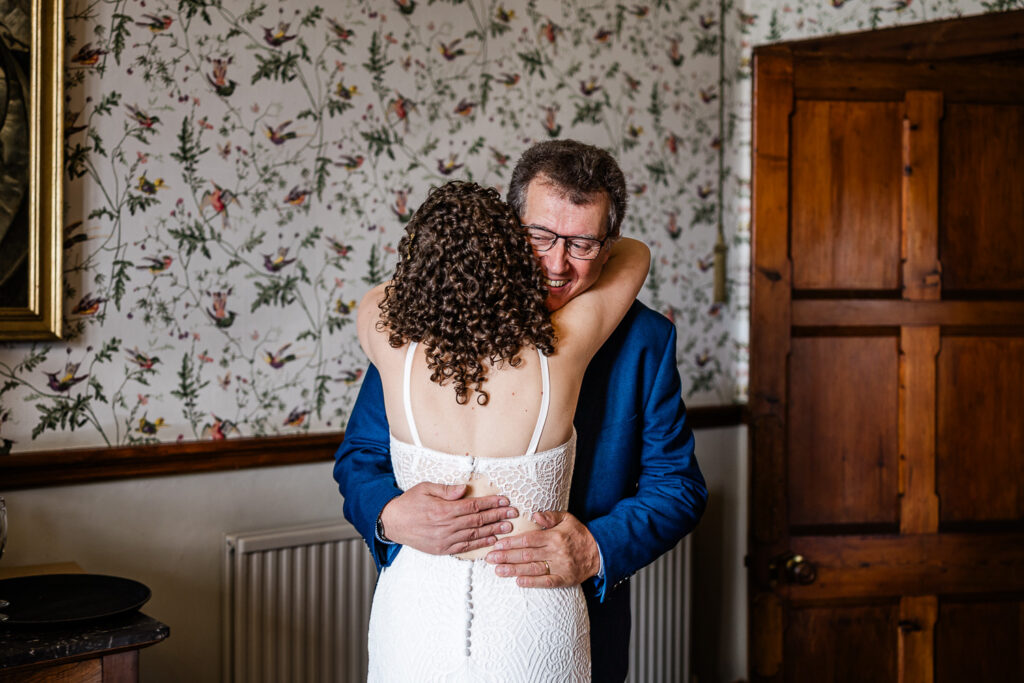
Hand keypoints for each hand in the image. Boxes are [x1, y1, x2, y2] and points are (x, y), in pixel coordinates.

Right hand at [379, 481, 518, 555]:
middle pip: (477, 521)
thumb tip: (464, 489)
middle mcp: (446, 527)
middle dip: (497, 516)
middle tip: (513, 514)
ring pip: (474, 536)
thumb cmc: (409, 503)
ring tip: (508, 528)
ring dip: (493, 531)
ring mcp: (444, 540)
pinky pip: (465, 547)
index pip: (473, 506)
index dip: (490, 503)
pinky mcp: (442, 549)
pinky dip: (480, 544)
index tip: (504, 500)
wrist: (392, 523)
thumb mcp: (425, 488)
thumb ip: (446, 490)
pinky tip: (492, 541)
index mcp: (443, 510)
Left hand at [484, 511, 600, 587]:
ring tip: (498, 570)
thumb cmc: (579, 534)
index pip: (528, 540)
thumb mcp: (567, 518)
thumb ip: (550, 516)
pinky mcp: (564, 579)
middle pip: (526, 555)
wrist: (600, 552)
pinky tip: (518, 582)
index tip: (496, 545)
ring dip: (513, 570)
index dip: (510, 543)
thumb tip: (535, 514)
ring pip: (533, 569)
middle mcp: (556, 552)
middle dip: (506, 557)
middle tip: (490, 559)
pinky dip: (532, 582)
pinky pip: (546, 582)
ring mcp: (560, 567)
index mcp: (554, 536)